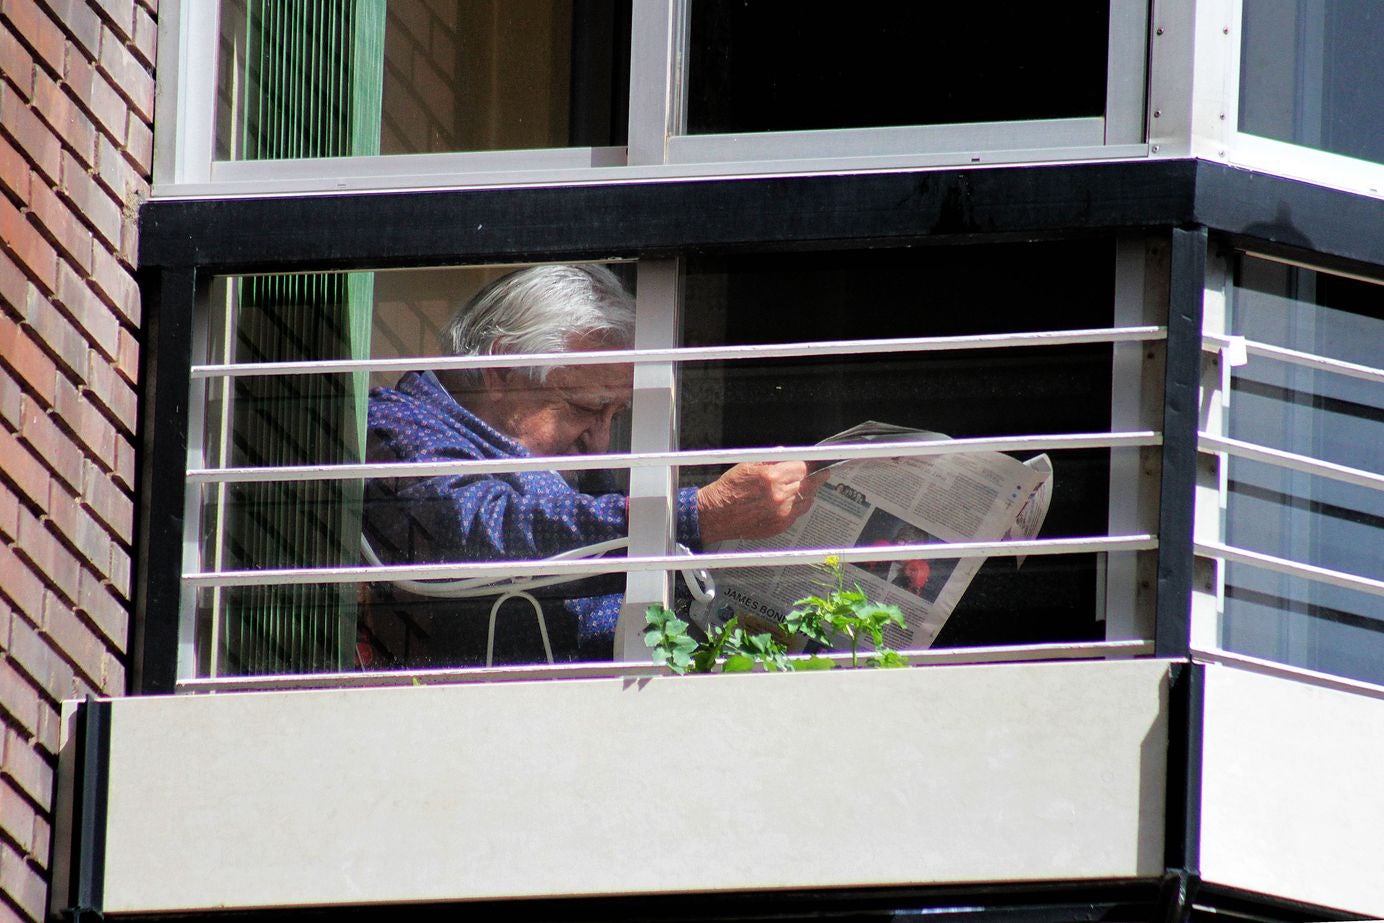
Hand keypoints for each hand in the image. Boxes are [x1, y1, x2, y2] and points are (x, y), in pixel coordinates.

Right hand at [695, 461, 824, 545]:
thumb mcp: (748, 465)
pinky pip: (798, 513)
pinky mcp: (780, 526)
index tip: (816, 463)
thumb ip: (773, 460)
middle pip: (810, 484)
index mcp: (771, 477)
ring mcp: (781, 513)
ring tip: (805, 487)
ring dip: (808, 492)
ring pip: (807, 499)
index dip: (811, 464)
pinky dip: (798, 505)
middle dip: (816, 477)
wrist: (716, 514)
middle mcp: (779, 496)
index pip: (803, 467)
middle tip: (822, 474)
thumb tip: (792, 456)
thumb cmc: (730, 488)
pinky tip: (792, 500)